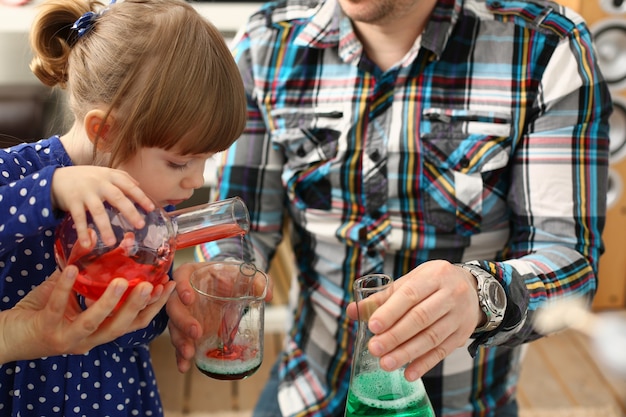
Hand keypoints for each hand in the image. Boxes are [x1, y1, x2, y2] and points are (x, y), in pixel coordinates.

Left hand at [0, 266, 174, 363]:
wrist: (8, 337)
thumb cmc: (40, 313)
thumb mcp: (70, 294)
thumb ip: (87, 274)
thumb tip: (99, 239)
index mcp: (100, 331)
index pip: (135, 322)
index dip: (155, 306)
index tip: (169, 286)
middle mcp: (89, 339)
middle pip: (123, 327)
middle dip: (140, 306)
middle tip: (152, 285)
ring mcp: (68, 337)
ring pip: (96, 322)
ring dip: (111, 302)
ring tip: (121, 280)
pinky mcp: (47, 330)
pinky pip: (59, 305)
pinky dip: (65, 286)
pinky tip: (71, 269)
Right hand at [51, 166, 154, 247]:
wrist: (55, 177)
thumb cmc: (85, 177)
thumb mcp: (103, 172)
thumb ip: (121, 177)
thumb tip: (139, 185)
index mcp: (109, 176)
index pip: (129, 185)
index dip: (140, 196)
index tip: (151, 208)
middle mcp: (99, 183)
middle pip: (117, 198)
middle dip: (129, 212)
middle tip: (140, 225)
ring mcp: (85, 193)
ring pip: (98, 211)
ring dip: (105, 228)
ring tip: (112, 242)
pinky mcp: (72, 202)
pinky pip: (78, 219)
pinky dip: (82, 232)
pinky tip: (87, 244)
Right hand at [167, 261, 272, 372]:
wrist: (228, 287)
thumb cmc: (232, 277)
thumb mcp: (245, 275)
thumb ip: (259, 281)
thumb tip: (267, 294)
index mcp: (194, 274)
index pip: (181, 275)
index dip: (182, 286)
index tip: (189, 298)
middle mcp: (183, 294)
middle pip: (174, 306)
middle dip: (183, 321)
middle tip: (196, 332)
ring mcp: (184, 313)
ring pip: (174, 327)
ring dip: (180, 341)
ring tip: (189, 355)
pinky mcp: (186, 329)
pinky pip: (180, 342)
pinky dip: (180, 355)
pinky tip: (185, 366)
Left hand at [346, 260, 481, 380]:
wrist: (473, 289)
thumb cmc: (433, 283)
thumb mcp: (412, 281)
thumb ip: (382, 297)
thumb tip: (352, 312)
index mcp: (435, 275)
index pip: (410, 294)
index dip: (391, 311)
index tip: (372, 326)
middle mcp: (451, 294)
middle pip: (421, 318)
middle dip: (395, 335)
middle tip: (375, 349)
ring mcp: (459, 316)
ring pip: (432, 337)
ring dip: (407, 353)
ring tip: (386, 364)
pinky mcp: (462, 335)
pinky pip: (442, 352)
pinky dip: (424, 364)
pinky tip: (409, 374)